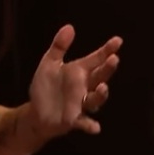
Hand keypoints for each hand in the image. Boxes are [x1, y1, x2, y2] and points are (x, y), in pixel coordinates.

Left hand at [24, 24, 122, 139]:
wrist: (35, 112)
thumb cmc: (46, 87)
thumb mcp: (49, 63)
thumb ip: (59, 46)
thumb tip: (70, 26)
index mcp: (79, 71)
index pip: (96, 59)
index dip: (107, 50)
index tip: (118, 41)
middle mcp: (84, 87)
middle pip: (100, 77)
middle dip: (107, 69)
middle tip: (114, 59)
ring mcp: (81, 104)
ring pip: (96, 99)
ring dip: (101, 94)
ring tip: (103, 87)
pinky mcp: (73, 119)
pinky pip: (85, 122)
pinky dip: (90, 125)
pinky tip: (95, 127)